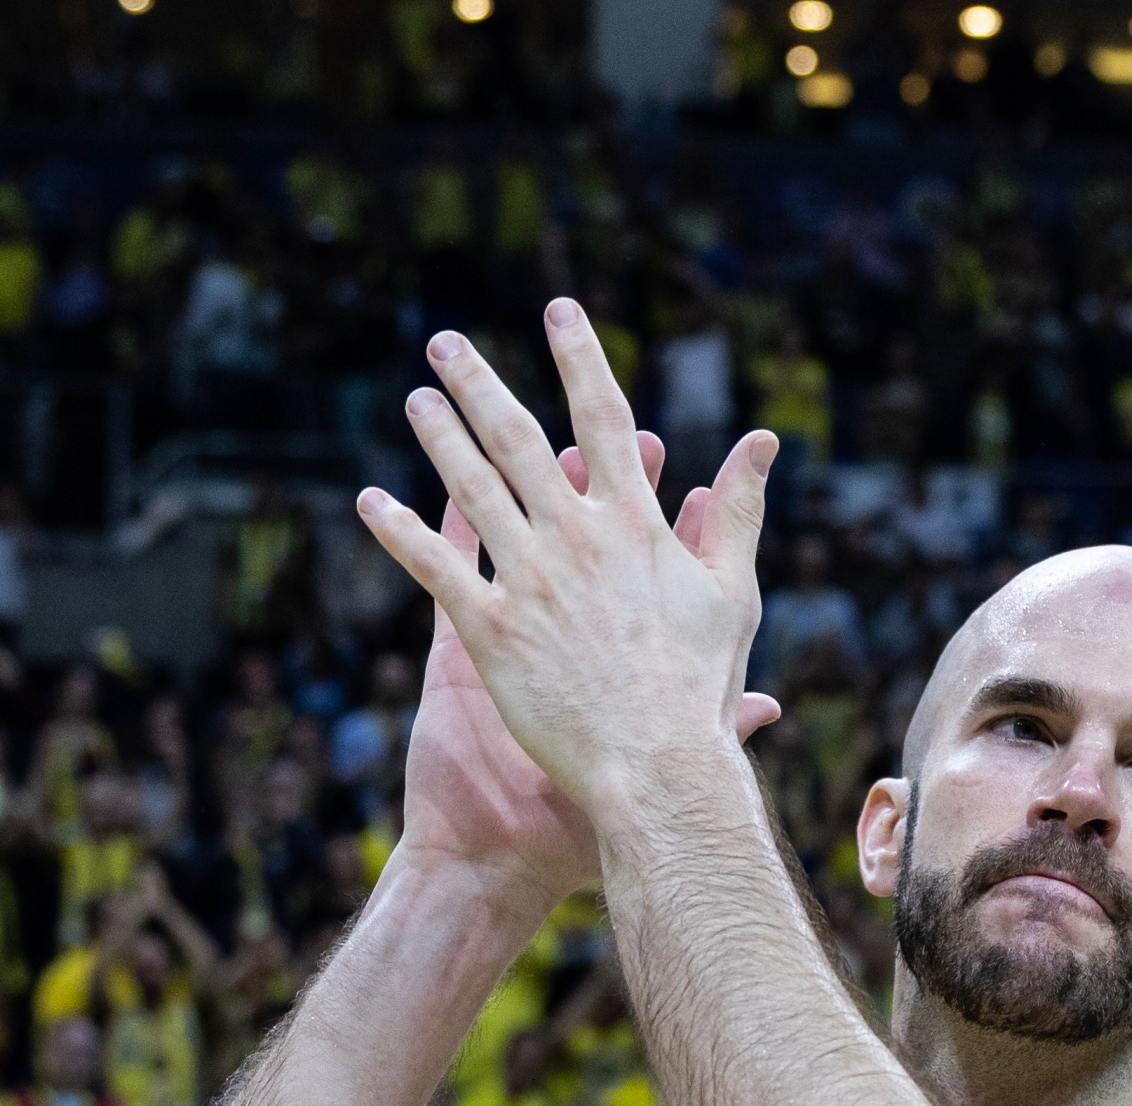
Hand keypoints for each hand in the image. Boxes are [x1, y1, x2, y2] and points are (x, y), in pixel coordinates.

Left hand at [360, 302, 779, 831]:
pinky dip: (400, 533)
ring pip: (472, 490)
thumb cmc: (699, 690)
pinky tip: (370, 502)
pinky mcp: (490, 631)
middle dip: (480, 384)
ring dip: (439, 438)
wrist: (657, 768)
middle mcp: (577, 538)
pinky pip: (435, 570)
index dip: (580, 359)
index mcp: (635, 524)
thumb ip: (739, 511)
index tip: (559, 311)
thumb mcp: (733, 592)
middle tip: (446, 343)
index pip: (603, 420)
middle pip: (520, 440)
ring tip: (415, 400)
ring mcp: (530, 582)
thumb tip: (761, 442)